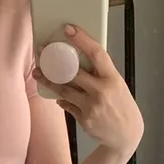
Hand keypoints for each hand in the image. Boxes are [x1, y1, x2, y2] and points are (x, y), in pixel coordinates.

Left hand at [33, 25, 143, 156]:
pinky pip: (68, 105)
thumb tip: (79, 61)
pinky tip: (57, 96)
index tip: (69, 29)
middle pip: (73, 73)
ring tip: (38, 74)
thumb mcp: (117, 85)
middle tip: (41, 53)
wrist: (126, 134)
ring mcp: (91, 106)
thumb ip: (100, 74)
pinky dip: (62, 99)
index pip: (96, 53)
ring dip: (49, 81)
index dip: (82, 40)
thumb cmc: (121, 105)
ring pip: (64, 90)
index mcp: (112, 77)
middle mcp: (101, 91)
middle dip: (55, 62)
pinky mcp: (84, 119)